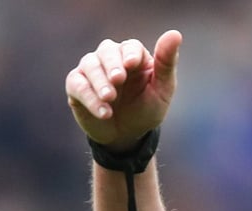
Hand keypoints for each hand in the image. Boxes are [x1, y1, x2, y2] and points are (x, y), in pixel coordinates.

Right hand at [65, 29, 181, 149]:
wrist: (127, 136)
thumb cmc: (147, 109)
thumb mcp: (162, 90)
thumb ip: (166, 64)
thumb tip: (175, 34)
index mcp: (133, 56)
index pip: (131, 46)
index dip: (130, 54)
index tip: (132, 64)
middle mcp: (110, 58)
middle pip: (107, 50)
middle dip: (112, 64)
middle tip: (118, 80)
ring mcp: (91, 70)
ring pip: (90, 64)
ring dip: (100, 81)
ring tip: (110, 98)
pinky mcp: (76, 86)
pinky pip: (77, 84)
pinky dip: (89, 97)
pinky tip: (104, 112)